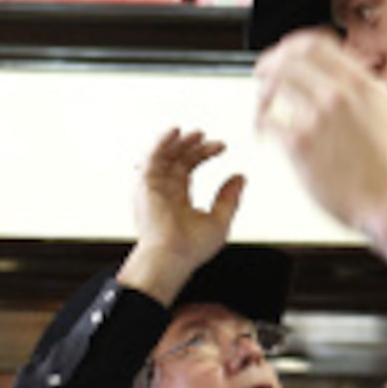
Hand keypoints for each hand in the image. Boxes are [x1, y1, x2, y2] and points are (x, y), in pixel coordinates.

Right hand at [122, 129, 245, 301]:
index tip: (222, 146)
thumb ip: (229, 197)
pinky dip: (161, 142)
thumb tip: (241, 176)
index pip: (187, 168)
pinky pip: (151, 158)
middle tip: (211, 138)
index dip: (203, 153)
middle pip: (176, 159)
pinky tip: (176, 131)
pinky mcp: (145, 185)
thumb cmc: (194, 246)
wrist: (173, 257)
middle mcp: (162, 191)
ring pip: (163, 156)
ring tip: (197, 133)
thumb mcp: (220, 219)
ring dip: (178, 141)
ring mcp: (152, 188)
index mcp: (177, 198)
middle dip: (193, 146)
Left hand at [254, 33, 386, 239]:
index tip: (284, 57)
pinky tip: (264, 135)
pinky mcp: (300, 144)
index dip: (292, 47)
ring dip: (261, 94)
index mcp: (361, 84)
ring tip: (261, 109)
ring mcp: (318, 117)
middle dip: (269, 64)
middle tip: (260, 75)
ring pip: (273, 85)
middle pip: (289, 57)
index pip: (316, 44)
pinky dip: (260, 124)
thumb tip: (371, 86)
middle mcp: (339, 93)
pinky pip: (267, 120)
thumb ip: (378, 97)